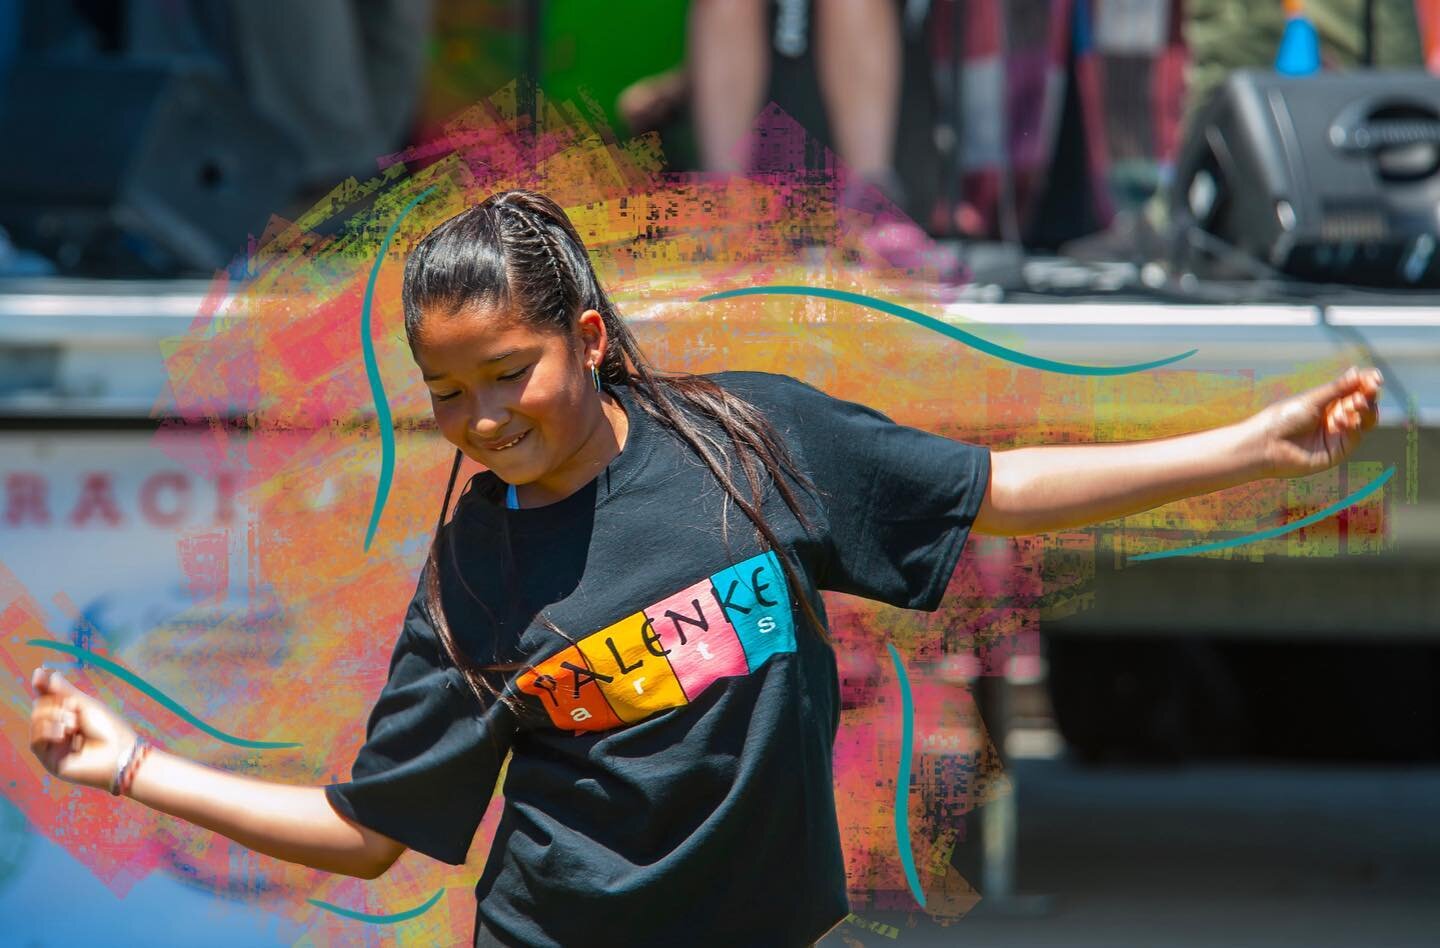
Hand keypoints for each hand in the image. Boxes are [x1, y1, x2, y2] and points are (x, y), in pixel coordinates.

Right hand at [28, 666, 138, 792]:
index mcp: (69, 715)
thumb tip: (43, 672)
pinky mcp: (49, 760)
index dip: (42, 686)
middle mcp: (58, 729)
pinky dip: (48, 731)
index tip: (39, 673)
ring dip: (54, 717)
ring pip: (36, 722)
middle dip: (56, 705)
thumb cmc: (108, 728)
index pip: (49, 698)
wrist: (117, 753)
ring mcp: (53, 745)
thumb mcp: (85, 704)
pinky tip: (63, 734)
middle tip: (74, 711)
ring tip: (73, 725)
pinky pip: (35, 740)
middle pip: (39, 707)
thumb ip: (63, 691)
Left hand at [1250, 366, 1382, 478]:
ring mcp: (1338, 434)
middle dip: (1368, 394)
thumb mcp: (1312, 400)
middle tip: (1370, 388)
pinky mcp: (1339, 450)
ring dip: (1366, 409)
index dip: (1367, 383)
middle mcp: (1335, 416)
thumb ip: (1338, 389)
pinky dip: (1353, 425)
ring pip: (1365, 420)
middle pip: (1363, 403)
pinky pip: (1356, 436)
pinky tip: (1342, 420)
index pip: (1354, 389)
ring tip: (1356, 403)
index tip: (1374, 378)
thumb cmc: (1283, 419)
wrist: (1267, 445)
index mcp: (1327, 401)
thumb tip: (1358, 371)